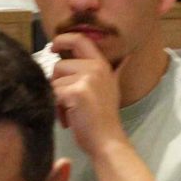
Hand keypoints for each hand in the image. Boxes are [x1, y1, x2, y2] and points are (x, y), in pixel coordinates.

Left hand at [46, 32, 123, 146]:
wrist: (107, 141)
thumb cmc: (104, 118)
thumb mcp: (111, 87)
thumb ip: (112, 70)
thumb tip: (128, 56)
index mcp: (102, 65)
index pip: (80, 39)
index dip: (63, 39)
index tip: (54, 47)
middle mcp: (96, 68)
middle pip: (59, 64)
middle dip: (56, 83)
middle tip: (66, 99)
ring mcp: (87, 79)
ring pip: (54, 81)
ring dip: (56, 99)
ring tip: (70, 112)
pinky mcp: (76, 92)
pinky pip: (53, 94)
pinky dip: (55, 108)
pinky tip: (68, 118)